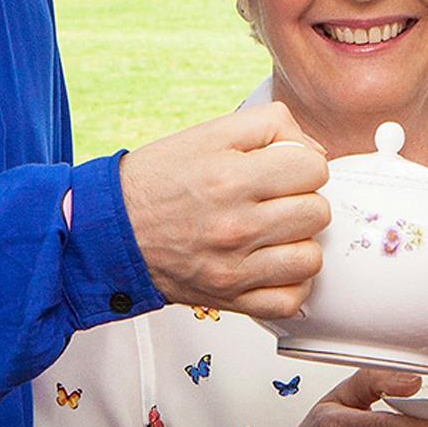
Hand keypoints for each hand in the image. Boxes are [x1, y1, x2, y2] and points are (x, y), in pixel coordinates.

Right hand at [119, 103, 330, 318]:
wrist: (109, 231)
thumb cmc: (157, 182)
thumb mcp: (209, 133)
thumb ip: (270, 126)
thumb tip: (314, 151)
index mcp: (231, 178)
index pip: (314, 169)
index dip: (303, 164)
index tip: (284, 170)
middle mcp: (234, 226)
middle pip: (318, 213)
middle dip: (303, 200)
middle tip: (278, 200)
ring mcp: (233, 268)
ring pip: (311, 258)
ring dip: (299, 243)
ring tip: (276, 233)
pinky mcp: (230, 299)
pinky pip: (290, 300)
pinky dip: (290, 284)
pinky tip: (273, 264)